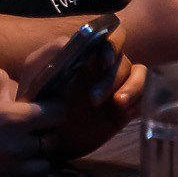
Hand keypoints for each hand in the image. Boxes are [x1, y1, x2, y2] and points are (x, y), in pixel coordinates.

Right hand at [0, 65, 48, 176]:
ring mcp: (4, 171)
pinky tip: (4, 153)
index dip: (55, 104)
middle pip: (52, 141)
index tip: (46, 99)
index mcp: (10, 120)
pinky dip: (21, 167)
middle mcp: (14, 149)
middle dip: (47, 128)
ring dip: (38, 152)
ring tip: (21, 139)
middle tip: (33, 118)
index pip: (55, 114)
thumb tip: (10, 91)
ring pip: (42, 165)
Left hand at [28, 37, 145, 164]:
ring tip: (118, 104)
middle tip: (94, 99)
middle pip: (123, 59)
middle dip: (113, 76)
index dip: (112, 43)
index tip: (105, 61)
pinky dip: (139, 101)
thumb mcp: (35, 78)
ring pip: (138, 73)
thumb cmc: (37, 104)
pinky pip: (143, 97)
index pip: (108, 36)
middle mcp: (103, 68)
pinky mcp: (125, 109)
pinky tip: (123, 113)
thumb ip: (47, 57)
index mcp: (85, 55)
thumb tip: (67, 42)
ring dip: (132, 86)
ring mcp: (116, 87)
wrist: (44, 140)